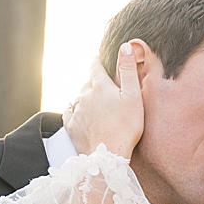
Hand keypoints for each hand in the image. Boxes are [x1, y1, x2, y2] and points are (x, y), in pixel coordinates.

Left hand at [63, 40, 144, 158]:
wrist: (108, 157)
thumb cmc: (126, 127)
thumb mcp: (133, 96)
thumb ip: (128, 70)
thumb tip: (125, 46)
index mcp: (100, 86)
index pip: (95, 66)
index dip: (98, 61)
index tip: (99, 58)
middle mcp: (85, 96)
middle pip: (88, 83)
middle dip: (95, 82)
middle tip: (104, 87)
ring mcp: (77, 111)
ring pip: (79, 98)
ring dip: (86, 97)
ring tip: (95, 103)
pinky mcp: (71, 126)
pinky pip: (70, 112)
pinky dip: (75, 110)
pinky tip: (79, 112)